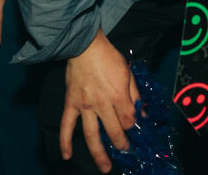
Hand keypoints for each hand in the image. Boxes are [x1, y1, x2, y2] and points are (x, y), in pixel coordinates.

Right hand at [61, 30, 139, 172]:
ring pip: (91, 135)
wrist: (84, 45)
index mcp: (118, 96)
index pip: (129, 120)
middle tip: (124, 151)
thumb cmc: (108, 57)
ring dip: (99, 153)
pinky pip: (67, 125)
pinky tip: (66, 155)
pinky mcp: (71, 103)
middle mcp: (102, 104)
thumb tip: (141, 112)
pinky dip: (65, 141)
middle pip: (114, 131)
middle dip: (121, 144)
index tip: (132, 126)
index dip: (133, 126)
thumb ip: (135, 94)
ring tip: (104, 167)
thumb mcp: (128, 72)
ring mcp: (85, 106)